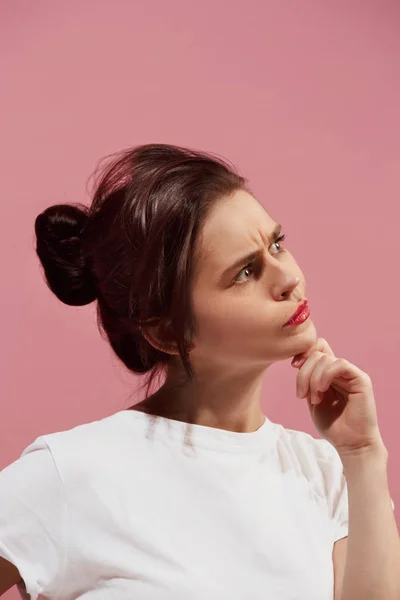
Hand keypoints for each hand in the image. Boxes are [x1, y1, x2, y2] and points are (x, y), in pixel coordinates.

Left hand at [291, 338, 385, 456]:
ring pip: (325, 358)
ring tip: (315, 399)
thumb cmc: (333, 425)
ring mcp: (351, 373)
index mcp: (329, 373)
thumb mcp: (312, 398)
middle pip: (317, 353)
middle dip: (304, 372)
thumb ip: (307, 379)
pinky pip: (340, 364)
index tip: (293, 366)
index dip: (302, 353)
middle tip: (302, 395)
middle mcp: (340, 370)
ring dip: (313, 379)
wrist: (351, 444)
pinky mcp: (361, 379)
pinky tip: (322, 390)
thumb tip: (297, 360)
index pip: (317, 348)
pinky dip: (326, 375)